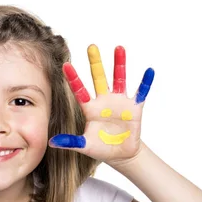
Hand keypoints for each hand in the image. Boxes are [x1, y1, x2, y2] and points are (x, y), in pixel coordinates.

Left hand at [48, 45, 154, 166]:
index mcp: (90, 108)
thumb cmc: (100, 148)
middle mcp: (104, 101)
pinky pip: (141, 93)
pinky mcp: (134, 108)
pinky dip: (145, 83)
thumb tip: (51, 142)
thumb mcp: (85, 146)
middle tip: (91, 46)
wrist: (121, 154)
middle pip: (98, 78)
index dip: (73, 78)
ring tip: (119, 48)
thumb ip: (71, 142)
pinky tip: (149, 71)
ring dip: (119, 64)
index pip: (79, 90)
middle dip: (95, 63)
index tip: (65, 65)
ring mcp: (120, 102)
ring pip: (119, 79)